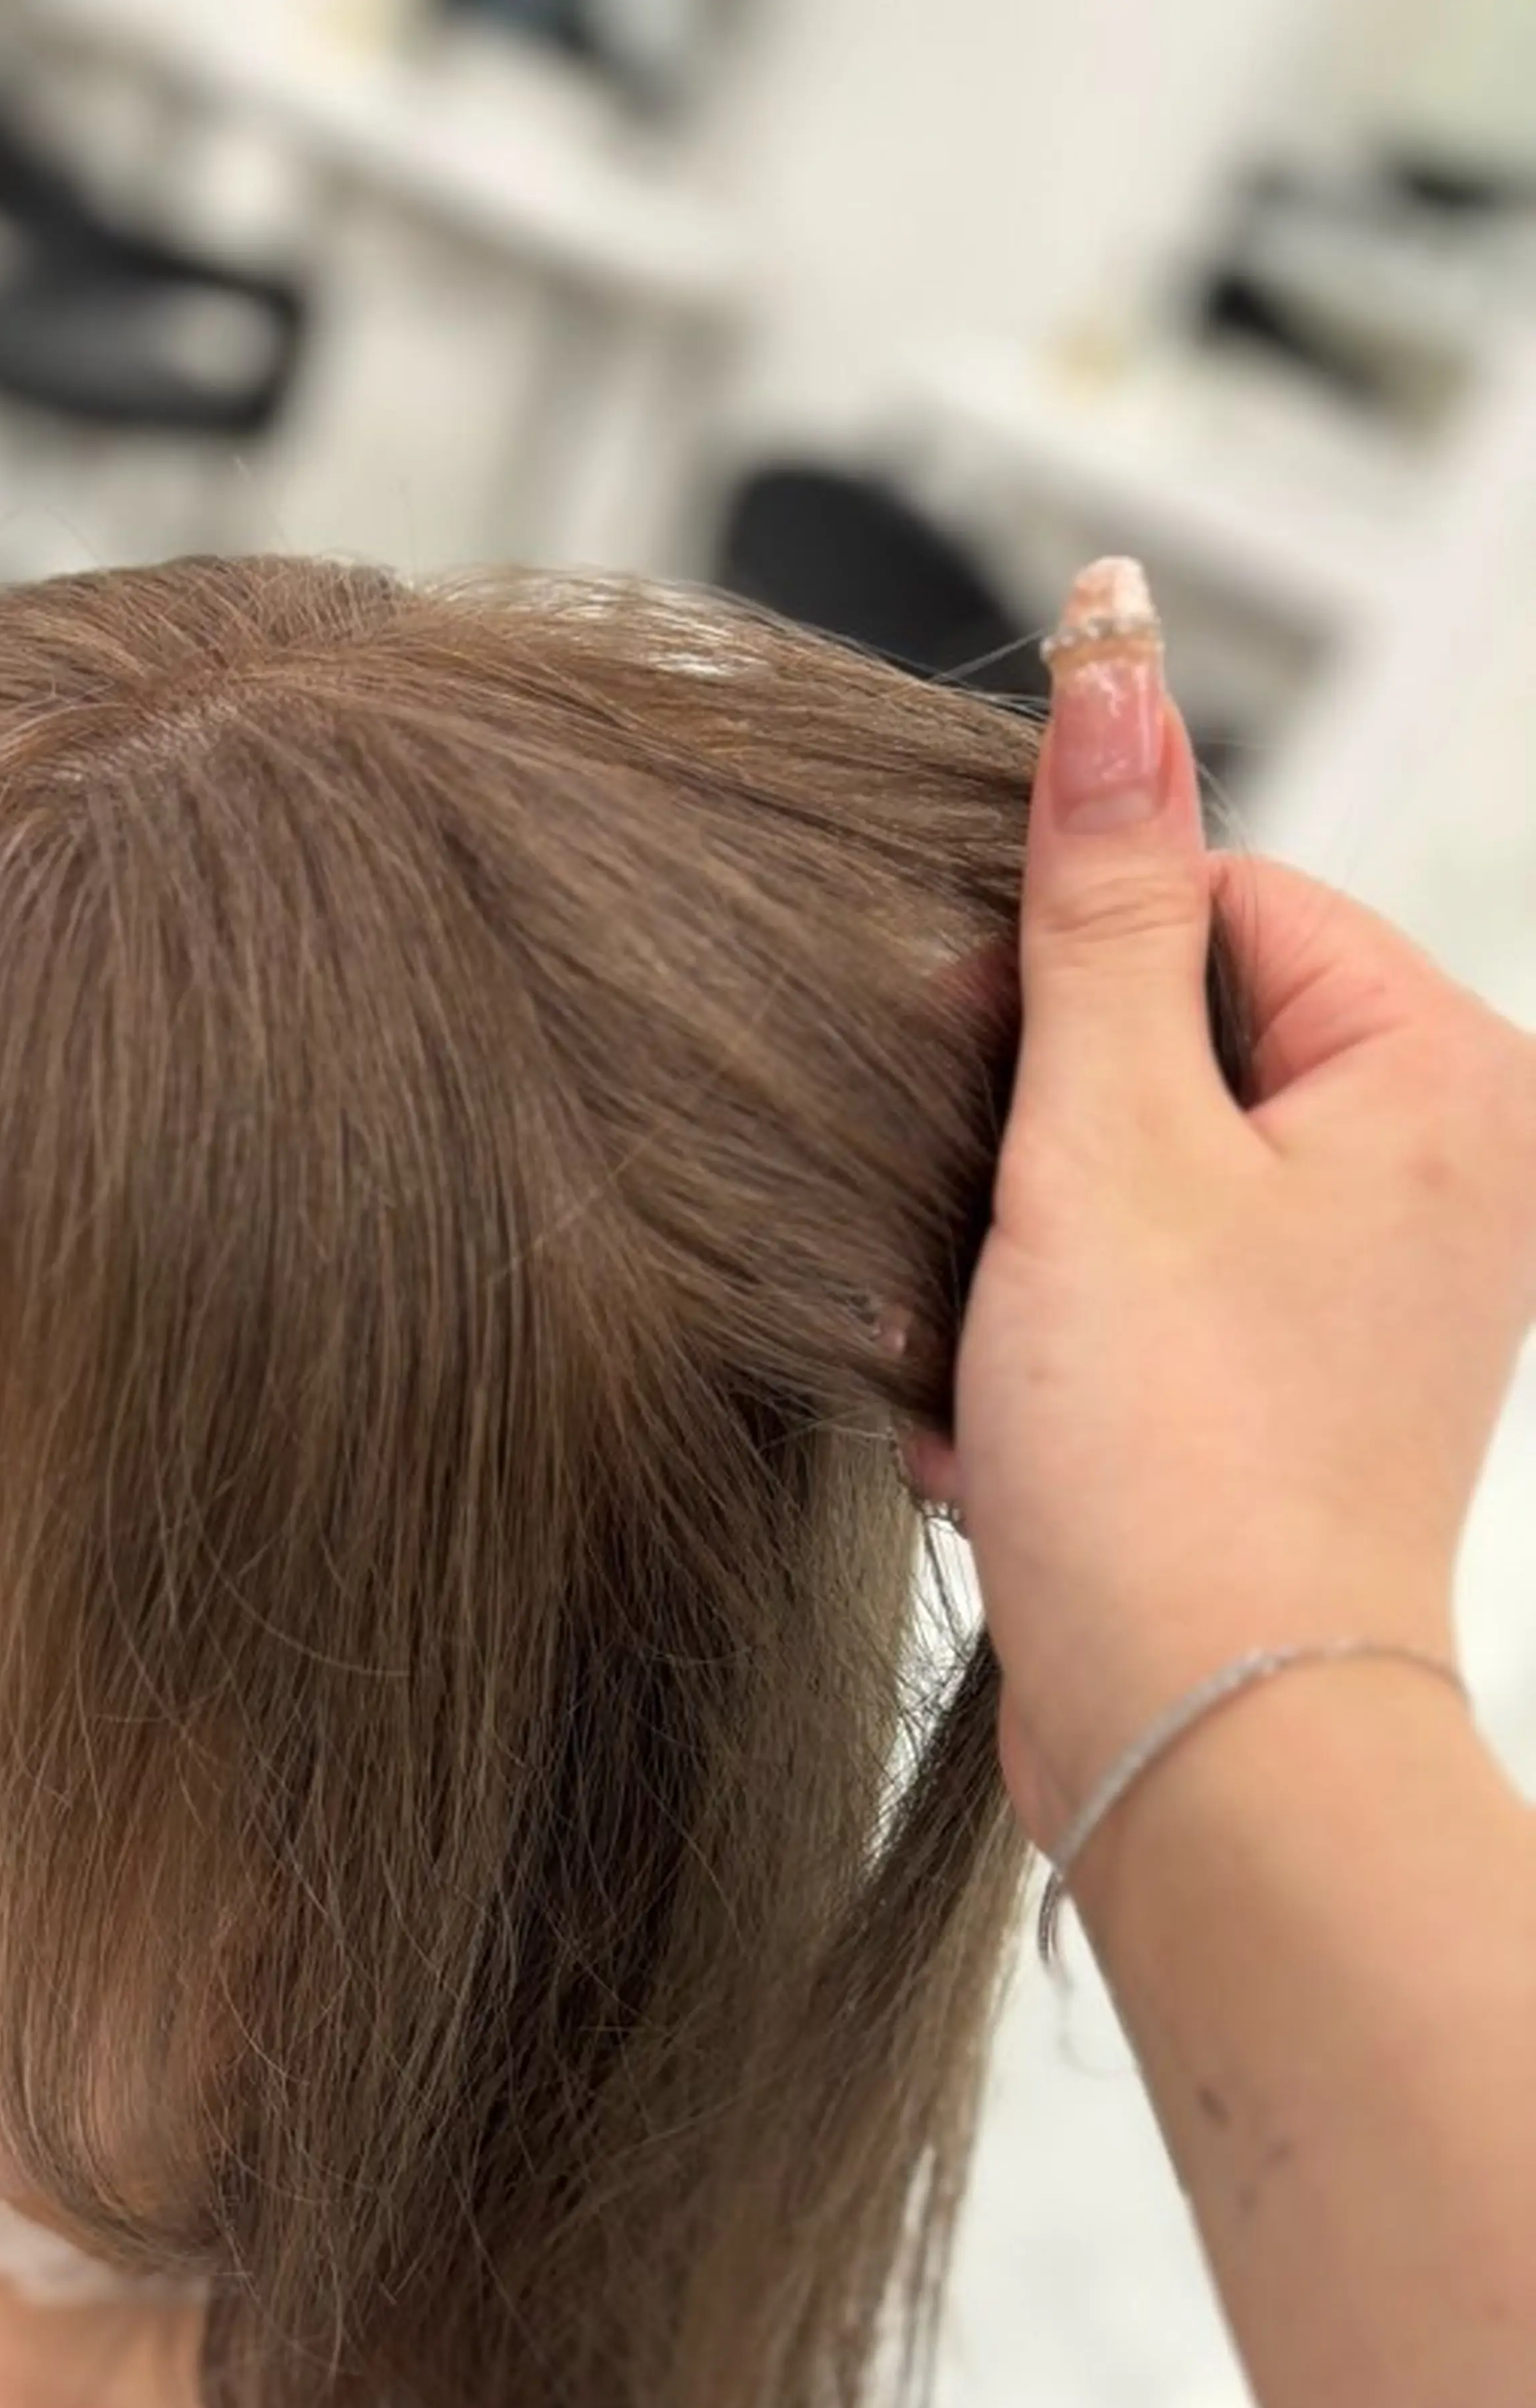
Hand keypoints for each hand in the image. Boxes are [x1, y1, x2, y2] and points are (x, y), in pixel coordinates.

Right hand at [903, 559, 1535, 1861]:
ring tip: (985, 1363)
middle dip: (1028, 1146)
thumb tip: (1118, 668)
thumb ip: (1102, 898)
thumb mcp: (1108, 1134)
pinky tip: (998, 1435)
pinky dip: (1036, 1364)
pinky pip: (1125, 1317)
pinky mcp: (1278, 1405)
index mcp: (1437, 1076)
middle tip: (972, 1241)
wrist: (1201, 1739)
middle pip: (1166, 1049)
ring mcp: (1359, 1301)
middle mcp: (1431, 1178)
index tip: (970, 1059)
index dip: (1065, 967)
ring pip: (1122, 1193)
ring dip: (1007, 1267)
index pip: (1226, 898)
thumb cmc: (1180, 1460)